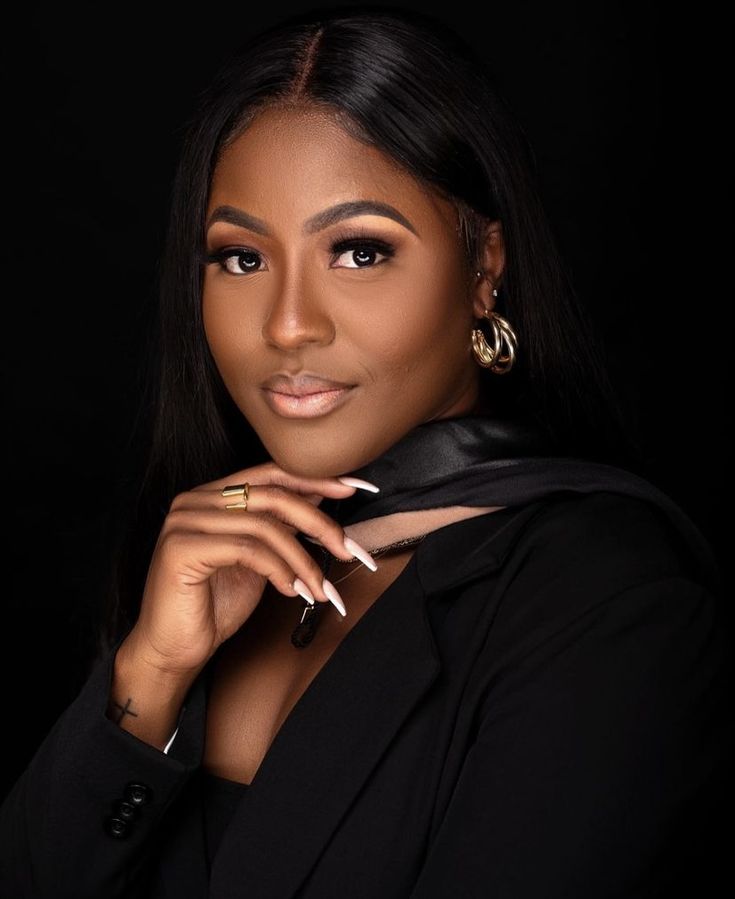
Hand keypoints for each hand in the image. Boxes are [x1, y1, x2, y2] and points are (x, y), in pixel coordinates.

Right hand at [122, 461, 375, 677]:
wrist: (174, 650)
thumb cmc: (214, 607)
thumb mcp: (258, 558)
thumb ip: (279, 527)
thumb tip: (322, 499)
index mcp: (212, 495)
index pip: (271, 473)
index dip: (315, 478)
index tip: (356, 487)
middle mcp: (195, 500)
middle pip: (273, 495)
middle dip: (318, 523)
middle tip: (348, 550)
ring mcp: (184, 521)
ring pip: (265, 525)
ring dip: (303, 560)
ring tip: (318, 589)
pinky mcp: (181, 548)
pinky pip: (248, 549)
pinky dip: (279, 570)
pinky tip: (291, 591)